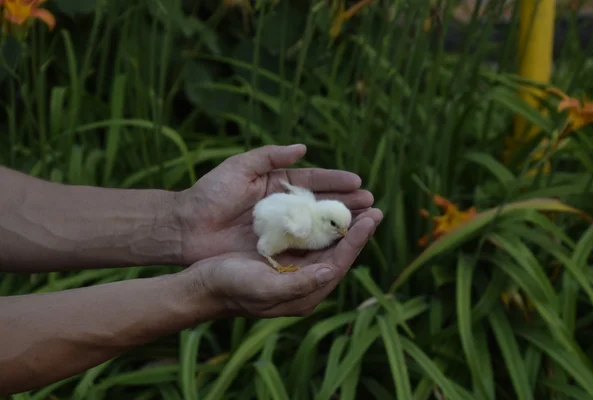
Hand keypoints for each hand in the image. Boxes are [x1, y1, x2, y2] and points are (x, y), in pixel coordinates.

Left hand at [175, 144, 374, 264]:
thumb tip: (303, 148)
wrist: (185, 227)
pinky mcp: (274, 250)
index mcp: (277, 185)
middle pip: (320, 205)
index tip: (358, 182)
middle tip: (371, 204)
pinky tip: (340, 246)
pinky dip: (321, 247)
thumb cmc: (210, 194)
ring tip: (364, 223)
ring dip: (339, 226)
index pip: (313, 181)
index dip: (335, 182)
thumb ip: (269, 156)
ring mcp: (280, 230)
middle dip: (345, 204)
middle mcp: (283, 207)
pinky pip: (301, 248)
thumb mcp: (239, 167)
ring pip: (316, 227)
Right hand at [179, 208, 382, 317]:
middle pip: (338, 253)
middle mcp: (303, 283)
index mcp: (304, 294)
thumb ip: (300, 284)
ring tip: (358, 204)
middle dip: (356, 230)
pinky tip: (325, 208)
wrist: (201, 286)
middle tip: (374, 207)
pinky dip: (320, 223)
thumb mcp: (264, 288)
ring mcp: (293, 270)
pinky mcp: (281, 259)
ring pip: (325, 244)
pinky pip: (308, 239)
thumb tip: (333, 270)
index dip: (357, 240)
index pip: (339, 263)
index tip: (372, 217)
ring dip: (341, 224)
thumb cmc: (230, 288)